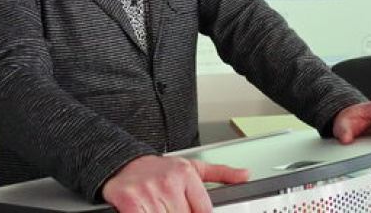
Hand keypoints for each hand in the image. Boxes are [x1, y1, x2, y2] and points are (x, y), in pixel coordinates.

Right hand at [102, 155, 249, 212]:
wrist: (125, 163)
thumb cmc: (161, 169)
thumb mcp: (193, 166)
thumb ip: (221, 173)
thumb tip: (246, 175)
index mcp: (186, 173)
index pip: (204, 209)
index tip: (193, 211)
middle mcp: (169, 182)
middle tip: (173, 207)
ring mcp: (149, 192)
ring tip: (162, 208)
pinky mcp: (131, 202)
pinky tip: (150, 211)